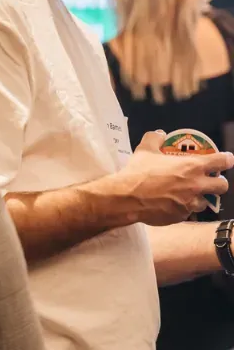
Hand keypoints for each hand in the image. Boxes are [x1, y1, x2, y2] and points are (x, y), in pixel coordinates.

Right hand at [110, 130, 233, 224]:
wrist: (126, 198)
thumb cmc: (138, 172)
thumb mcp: (144, 150)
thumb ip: (154, 139)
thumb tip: (160, 134)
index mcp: (192, 166)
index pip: (221, 161)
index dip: (226, 159)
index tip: (226, 160)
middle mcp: (196, 185)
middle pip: (222, 185)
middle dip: (218, 182)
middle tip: (208, 180)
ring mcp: (190, 203)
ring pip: (206, 202)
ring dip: (200, 197)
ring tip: (188, 195)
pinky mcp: (181, 216)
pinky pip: (188, 213)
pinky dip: (183, 208)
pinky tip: (171, 204)